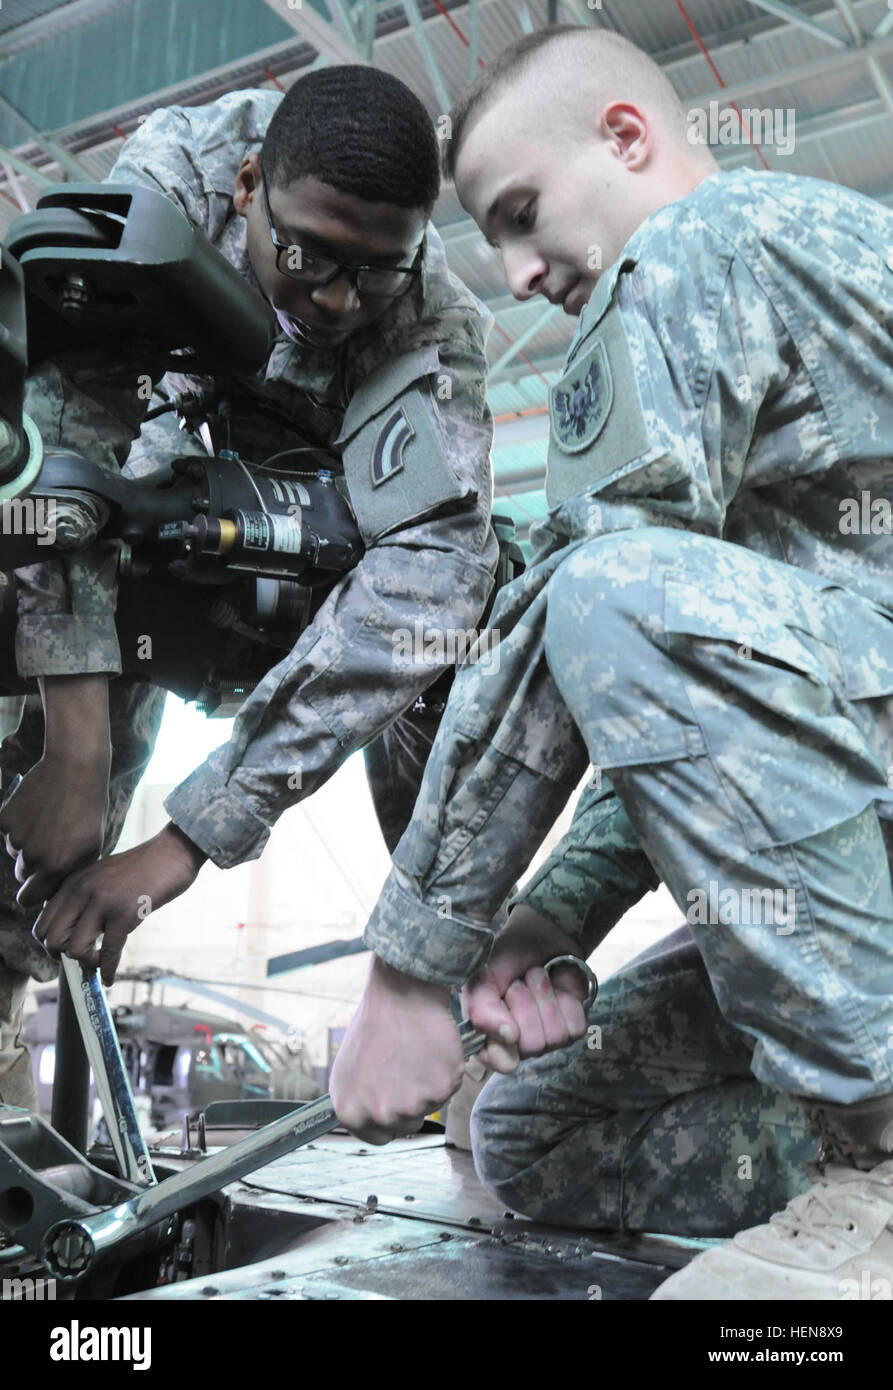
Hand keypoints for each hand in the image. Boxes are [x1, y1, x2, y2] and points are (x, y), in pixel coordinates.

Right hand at [1, 673, 111, 907]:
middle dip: (32, 868)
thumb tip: (54, 894)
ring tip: (49, 823)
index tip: (41, 885)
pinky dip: (18, 825)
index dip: (36, 893)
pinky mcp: (4, 819)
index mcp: (56, 867)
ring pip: (15, 853)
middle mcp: (32, 857)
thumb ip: (71, 873)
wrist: (75, 769)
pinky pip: (7, 832)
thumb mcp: (91, 846)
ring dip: (27, 844)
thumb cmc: (89, 809)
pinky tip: (37, 810)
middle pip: (22, 876)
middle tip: (50, 846)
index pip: (31, 899)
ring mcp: (16, 837)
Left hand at [32, 822, 206, 984]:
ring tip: (100, 960)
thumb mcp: (101, 876)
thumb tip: (74, 934)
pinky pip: (107, 953)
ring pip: (74, 949)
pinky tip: (110, 977)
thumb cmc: (141, 867)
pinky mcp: (125, 914)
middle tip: (82, 956)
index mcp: (73, 883)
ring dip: (87, 962)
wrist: (172, 852)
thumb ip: (83, 899)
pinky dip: (108, 971)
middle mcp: (81, 892)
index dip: (51, 944)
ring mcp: (102, 903)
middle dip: (63, 956)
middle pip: (51, 939)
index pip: (42, 924)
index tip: (68, 948)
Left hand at [330, 956, 464, 1144]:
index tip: (394, 1100)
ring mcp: (412, 1104)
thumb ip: (359, 1101)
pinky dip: (446, 1070)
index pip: (377, 1137)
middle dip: (411, 1101)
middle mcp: (380, 1114)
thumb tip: (368, 1118)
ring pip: (431, 1105)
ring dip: (429, 1084)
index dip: (388, 1118)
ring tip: (416, 1053)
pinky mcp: (441, 1088)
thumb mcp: (349, 1070)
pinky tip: (431, 1048)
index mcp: (351, 1111)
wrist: (401, 994)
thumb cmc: (375, 1024)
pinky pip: (450, 1087)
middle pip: (407, 1125)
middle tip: (407, 1068)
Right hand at [462, 905, 590, 1074]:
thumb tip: (507, 1036)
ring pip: (553, 1037)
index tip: (506, 1020)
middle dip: (525, 1003)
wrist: (540, 936)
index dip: (503, 1042)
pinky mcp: (572, 1028)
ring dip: (545, 998)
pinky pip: (574, 1028)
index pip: (497, 1061)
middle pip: (530, 1045)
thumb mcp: (483, 977)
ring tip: (537, 980)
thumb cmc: (506, 958)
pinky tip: (557, 988)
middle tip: (520, 984)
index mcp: (489, 1035)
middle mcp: (518, 1044)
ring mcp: (547, 1039)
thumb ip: (480, 1008)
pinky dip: (566, 1001)